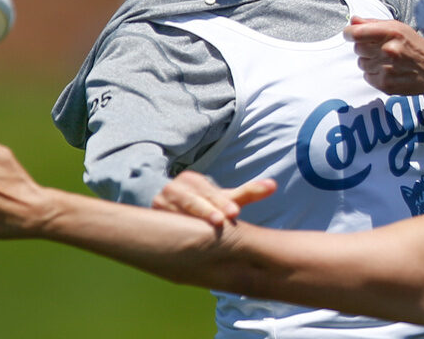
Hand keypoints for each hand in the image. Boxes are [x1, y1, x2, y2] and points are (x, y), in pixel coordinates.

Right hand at [152, 172, 276, 224]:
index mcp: (194, 181)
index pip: (210, 192)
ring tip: (206, 228)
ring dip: (189, 220)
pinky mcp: (149, 217)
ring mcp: (160, 203)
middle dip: (207, 210)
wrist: (167, 212)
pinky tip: (180, 242)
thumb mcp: (224, 198)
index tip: (234, 213)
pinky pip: (161, 225)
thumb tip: (274, 185)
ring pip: (176, 211)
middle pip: (193, 200)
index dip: (221, 202)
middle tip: (221, 220)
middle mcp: (175, 189)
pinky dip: (170, 231)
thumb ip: (248, 192)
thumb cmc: (204, 204)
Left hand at [343, 16, 423, 96]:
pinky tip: (387, 70)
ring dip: (369, 60)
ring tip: (385, 60)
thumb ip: (373, 23)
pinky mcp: (386, 84)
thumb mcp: (399, 28)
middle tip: (378, 47)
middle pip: (357, 48)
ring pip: (361, 63)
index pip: (356, 33)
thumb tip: (352, 21)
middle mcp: (389, 50)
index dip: (349, 33)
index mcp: (392, 32)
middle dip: (363, 46)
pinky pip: (367, 76)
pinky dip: (373, 74)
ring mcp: (387, 69)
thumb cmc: (416, 46)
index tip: (351, 34)